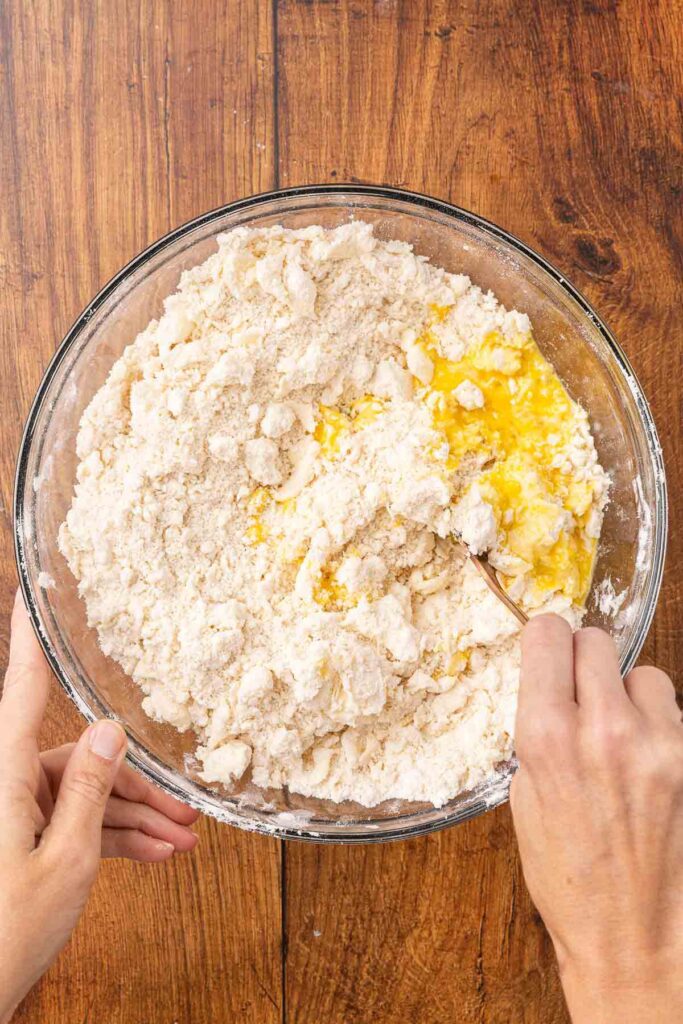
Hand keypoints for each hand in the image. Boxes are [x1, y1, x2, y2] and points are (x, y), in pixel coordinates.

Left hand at [0, 593, 199, 1022]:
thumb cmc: (5, 932)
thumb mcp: (65, 861)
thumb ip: (88, 789)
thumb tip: (107, 727)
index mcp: (4, 774)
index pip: (19, 687)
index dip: (29, 636)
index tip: (32, 590)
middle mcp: (6, 783)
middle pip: (76, 758)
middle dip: (132, 784)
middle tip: (184, 805)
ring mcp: (11, 811)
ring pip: (81, 794)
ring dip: (130, 817)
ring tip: (182, 840)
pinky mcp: (17, 837)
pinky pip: (71, 822)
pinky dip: (112, 837)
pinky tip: (156, 853)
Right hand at [510, 614, 682, 1023]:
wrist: (631, 936)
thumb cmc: (569, 878)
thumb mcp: (524, 798)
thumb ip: (538, 733)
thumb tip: (551, 689)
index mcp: (547, 737)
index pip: (548, 636)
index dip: (544, 642)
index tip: (546, 651)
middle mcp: (603, 729)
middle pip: (594, 640)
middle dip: (581, 662)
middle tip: (578, 694)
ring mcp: (657, 743)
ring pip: (641, 671)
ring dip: (626, 693)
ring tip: (617, 735)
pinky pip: (672, 708)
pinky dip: (657, 722)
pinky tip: (645, 759)